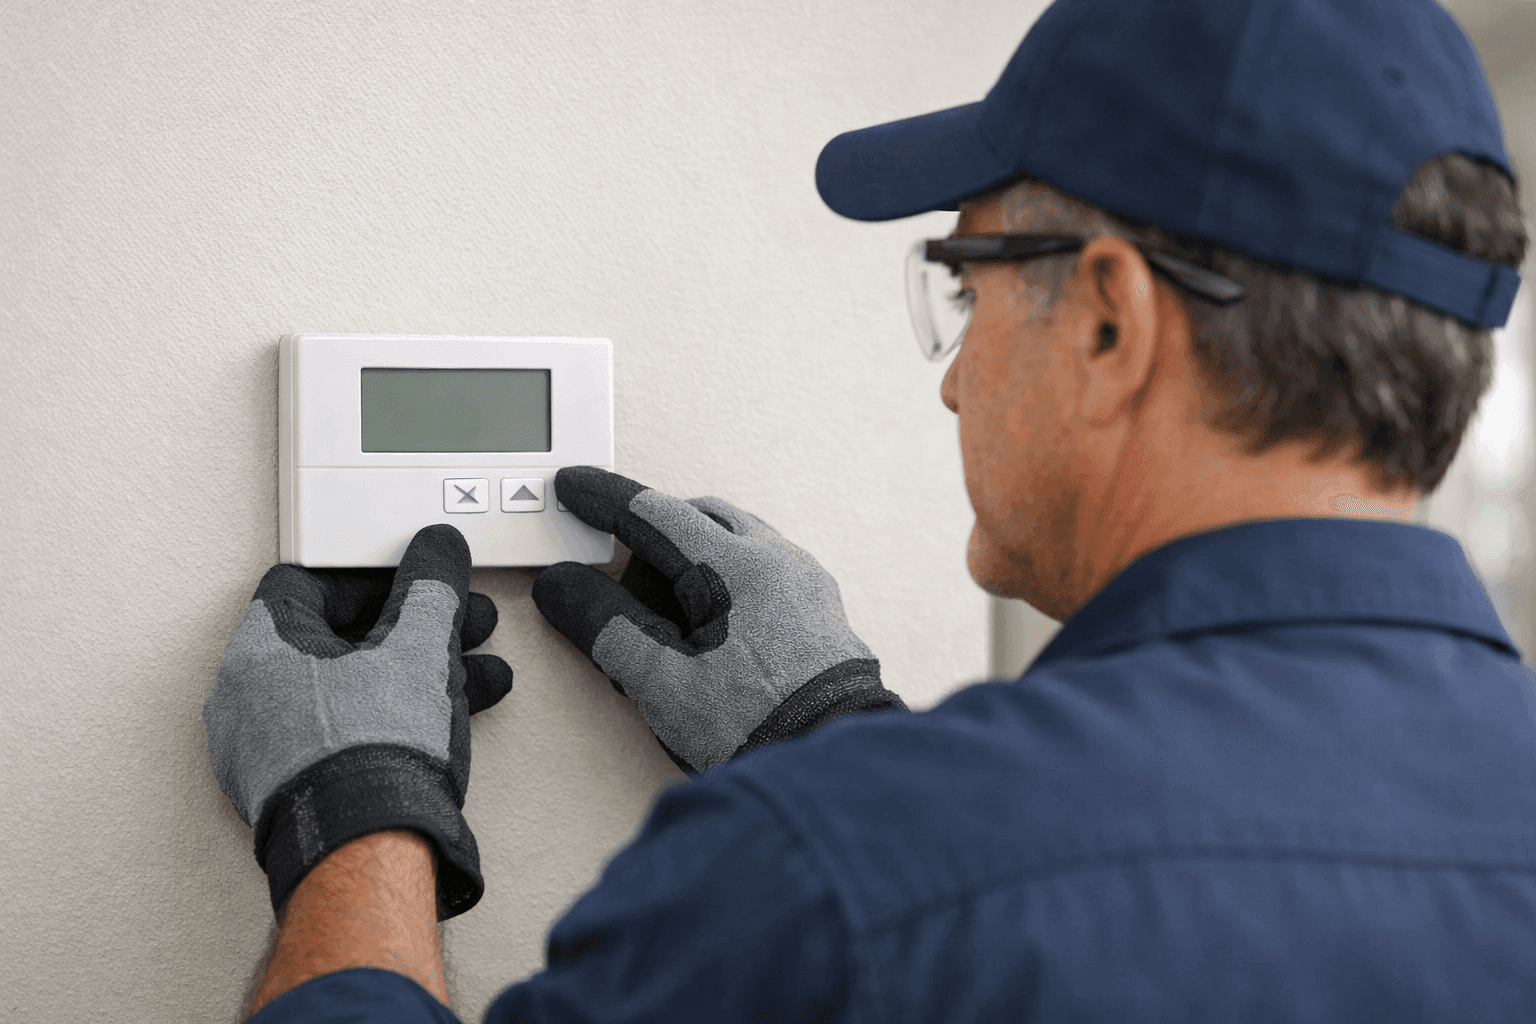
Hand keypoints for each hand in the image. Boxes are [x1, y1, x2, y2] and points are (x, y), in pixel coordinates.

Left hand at [203, 524, 513, 922]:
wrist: (370, 850)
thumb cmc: (374, 750)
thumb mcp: (418, 644)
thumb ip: (431, 585)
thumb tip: (438, 551)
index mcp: (260, 650)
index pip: (306, 582)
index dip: (370, 572)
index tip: (413, 576)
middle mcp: (249, 700)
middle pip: (338, 636)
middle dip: (411, 626)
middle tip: (458, 621)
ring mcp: (269, 753)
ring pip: (352, 689)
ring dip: (417, 672)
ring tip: (476, 671)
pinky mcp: (298, 793)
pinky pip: (348, 734)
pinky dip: (397, 718)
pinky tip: (454, 715)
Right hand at [532, 467, 905, 776]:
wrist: (831, 772)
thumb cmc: (757, 727)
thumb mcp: (661, 680)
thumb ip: (605, 625)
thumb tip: (563, 586)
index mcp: (739, 565)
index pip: (655, 513)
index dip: (604, 500)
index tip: (572, 489)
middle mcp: (780, 562)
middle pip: (696, 522)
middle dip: (650, 546)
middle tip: (619, 597)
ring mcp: (806, 586)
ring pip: (734, 545)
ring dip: (689, 570)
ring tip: (666, 634)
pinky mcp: (820, 616)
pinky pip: (762, 575)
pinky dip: (724, 588)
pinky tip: (711, 640)